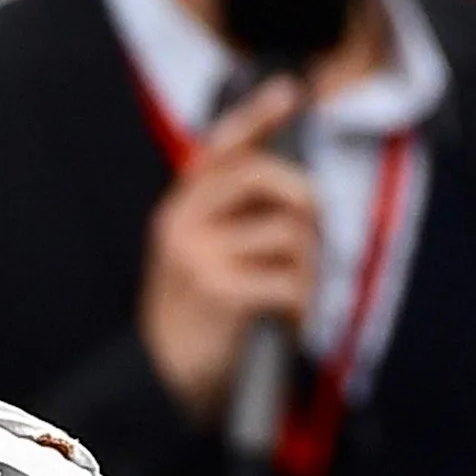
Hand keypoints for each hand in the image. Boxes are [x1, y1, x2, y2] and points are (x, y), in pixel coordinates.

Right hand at [139, 78, 316, 419]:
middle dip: (303, 199)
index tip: (290, 92)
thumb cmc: (198, 321)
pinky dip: (302, 304)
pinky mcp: (222, 291)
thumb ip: (232, 220)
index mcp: (178, 213)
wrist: (165, 382)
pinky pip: (291, 280)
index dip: (256, 116)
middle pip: (263, 176)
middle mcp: (182, 225)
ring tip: (287, 295)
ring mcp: (199, 257)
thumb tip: (299, 187)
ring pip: (290, 233)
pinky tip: (284, 320)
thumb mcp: (199, 259)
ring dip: (306, 268)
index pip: (218, 149)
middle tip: (311, 229)